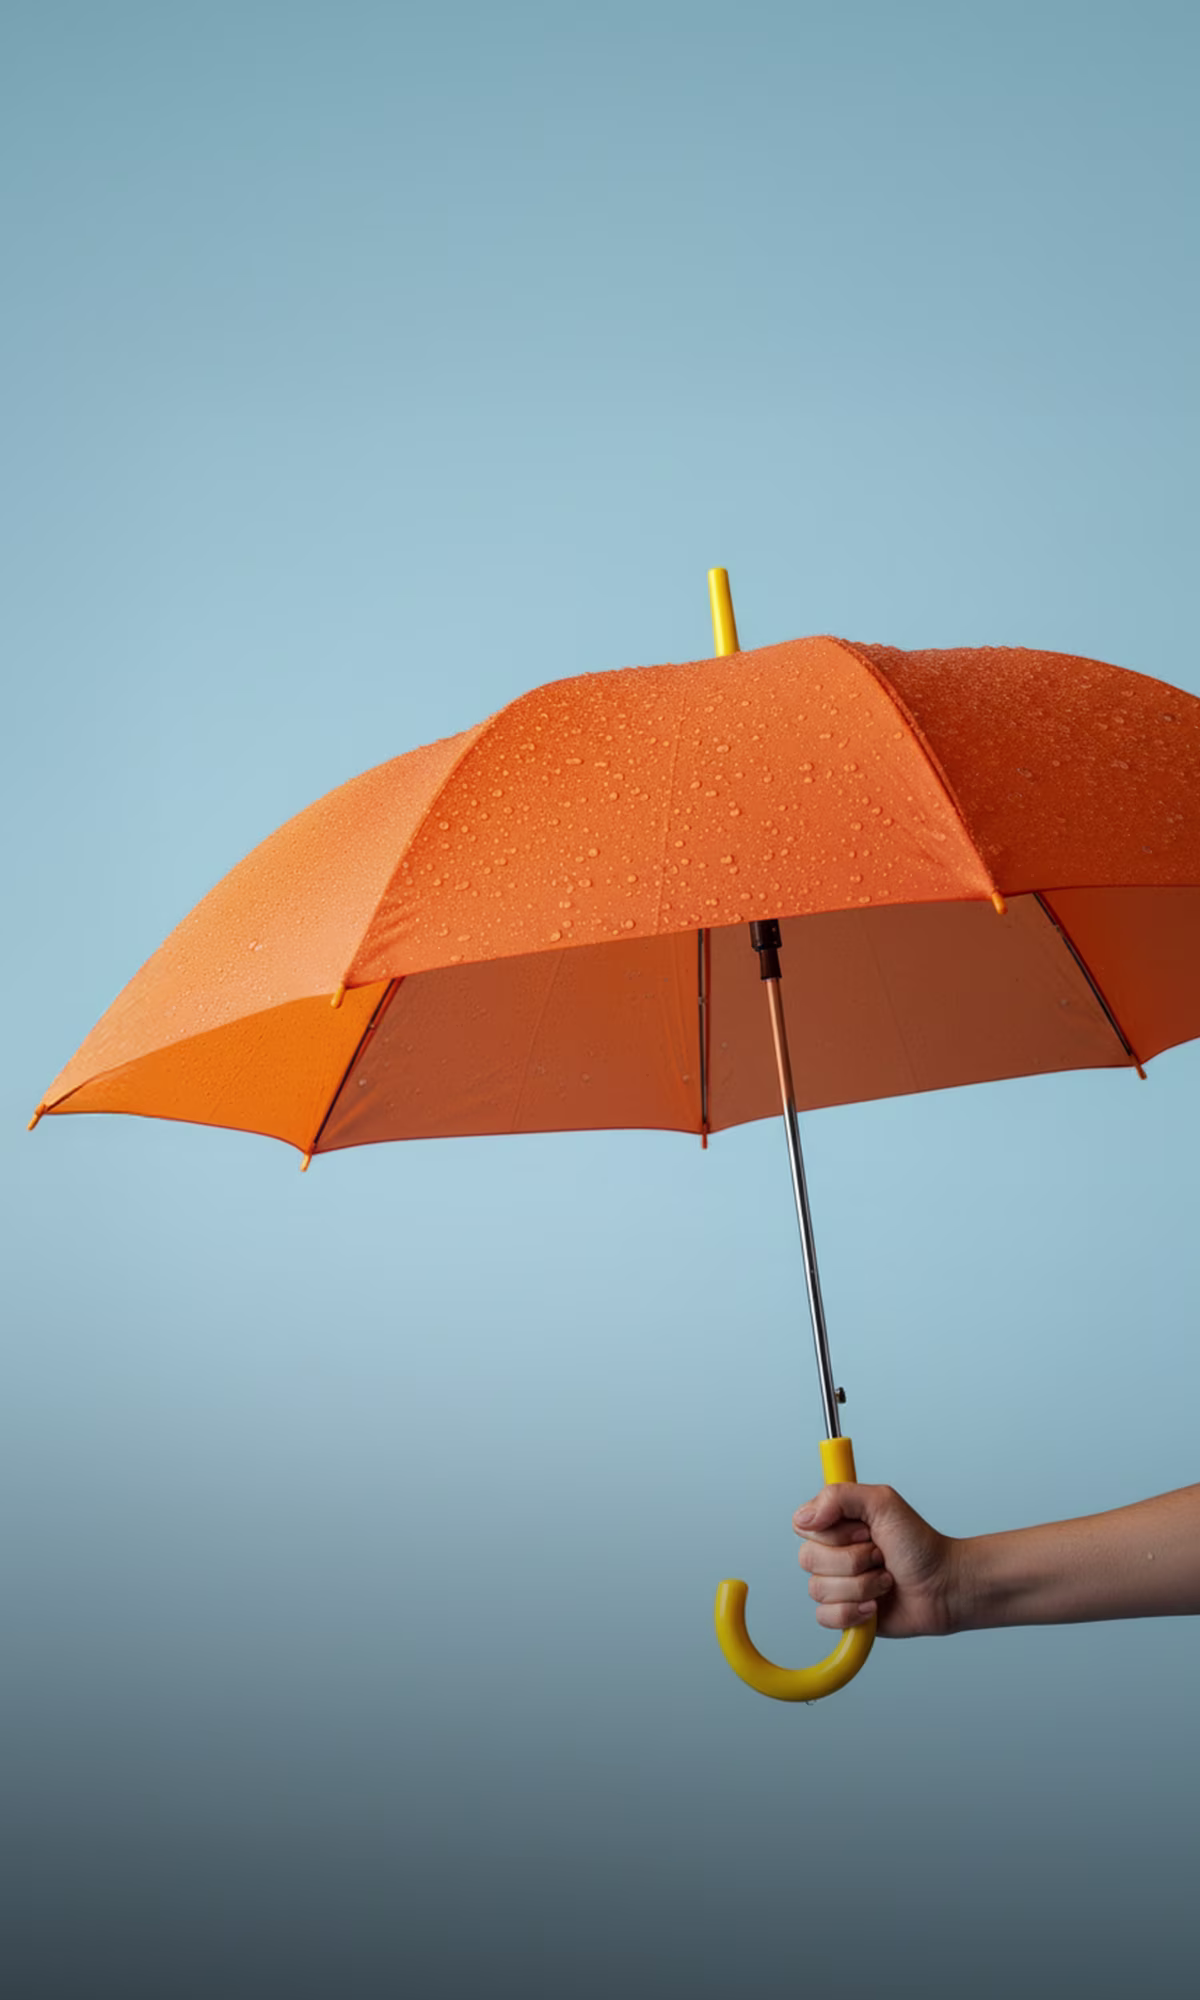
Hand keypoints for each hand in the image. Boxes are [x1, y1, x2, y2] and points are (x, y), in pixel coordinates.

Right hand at [793, 1482, 956, 1637]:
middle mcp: (832, 1553)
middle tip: (881, 1556)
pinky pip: (825, 1617)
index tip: (865, 1532)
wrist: (943, 1586)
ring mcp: (837, 1584)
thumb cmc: (919, 1544)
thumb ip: (839, 1496)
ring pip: (819, 1590)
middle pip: (809, 1560)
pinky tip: (875, 1606)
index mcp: (836, 1524)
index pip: (803, 1527)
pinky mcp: (844, 1614)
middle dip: (853, 1561)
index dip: (834, 1533)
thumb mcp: (882, 1502)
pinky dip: (854, 1612)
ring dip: (861, 1586)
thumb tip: (803, 1518)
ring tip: (885, 1580)